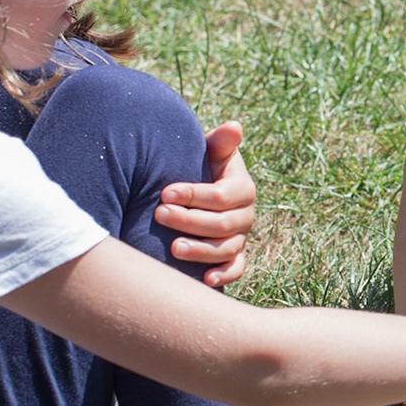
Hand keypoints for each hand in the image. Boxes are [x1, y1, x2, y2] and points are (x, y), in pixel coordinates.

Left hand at [156, 121, 256, 287]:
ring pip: (225, 250)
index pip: (222, 196)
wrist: (197, 192)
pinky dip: (224, 276)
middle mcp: (246, 216)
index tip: (165, 193)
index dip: (194, 195)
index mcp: (243, 189)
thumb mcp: (210, 153)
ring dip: (200, 250)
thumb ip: (220, 142)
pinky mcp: (234, 258)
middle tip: (159, 215)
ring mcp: (240, 239)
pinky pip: (236, 270)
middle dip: (190, 221)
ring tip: (173, 247)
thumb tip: (234, 126)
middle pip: (222, 225)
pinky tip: (205, 279)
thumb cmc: (199, 167)